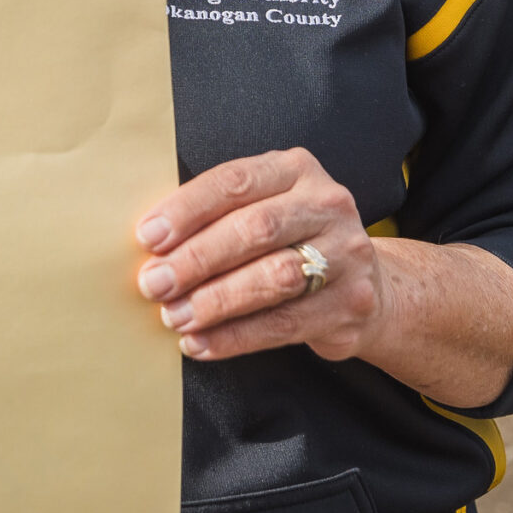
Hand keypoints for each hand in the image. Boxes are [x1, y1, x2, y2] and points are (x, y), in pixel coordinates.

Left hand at [132, 149, 382, 363]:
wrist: (364, 284)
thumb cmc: (290, 241)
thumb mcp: (262, 208)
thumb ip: (217, 216)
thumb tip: (151, 244)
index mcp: (296, 170)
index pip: (235, 182)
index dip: (188, 209)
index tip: (148, 236)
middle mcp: (327, 205)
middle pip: (255, 229)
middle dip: (196, 259)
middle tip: (154, 283)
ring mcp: (346, 255)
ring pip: (273, 278)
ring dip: (214, 301)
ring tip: (173, 316)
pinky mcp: (350, 304)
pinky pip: (284, 324)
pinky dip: (235, 337)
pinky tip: (200, 343)